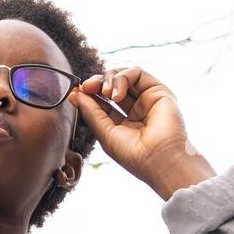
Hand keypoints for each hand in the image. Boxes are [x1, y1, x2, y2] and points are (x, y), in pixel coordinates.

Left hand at [68, 67, 211, 197]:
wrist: (159, 159)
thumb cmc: (133, 154)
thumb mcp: (105, 132)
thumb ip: (90, 112)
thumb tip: (74, 94)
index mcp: (121, 122)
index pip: (101, 101)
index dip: (88, 94)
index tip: (76, 92)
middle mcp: (135, 109)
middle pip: (111, 85)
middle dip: (97, 83)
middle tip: (87, 87)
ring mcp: (146, 99)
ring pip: (123, 76)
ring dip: (110, 79)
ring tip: (106, 92)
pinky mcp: (158, 91)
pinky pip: (137, 73)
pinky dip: (123, 78)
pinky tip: (117, 94)